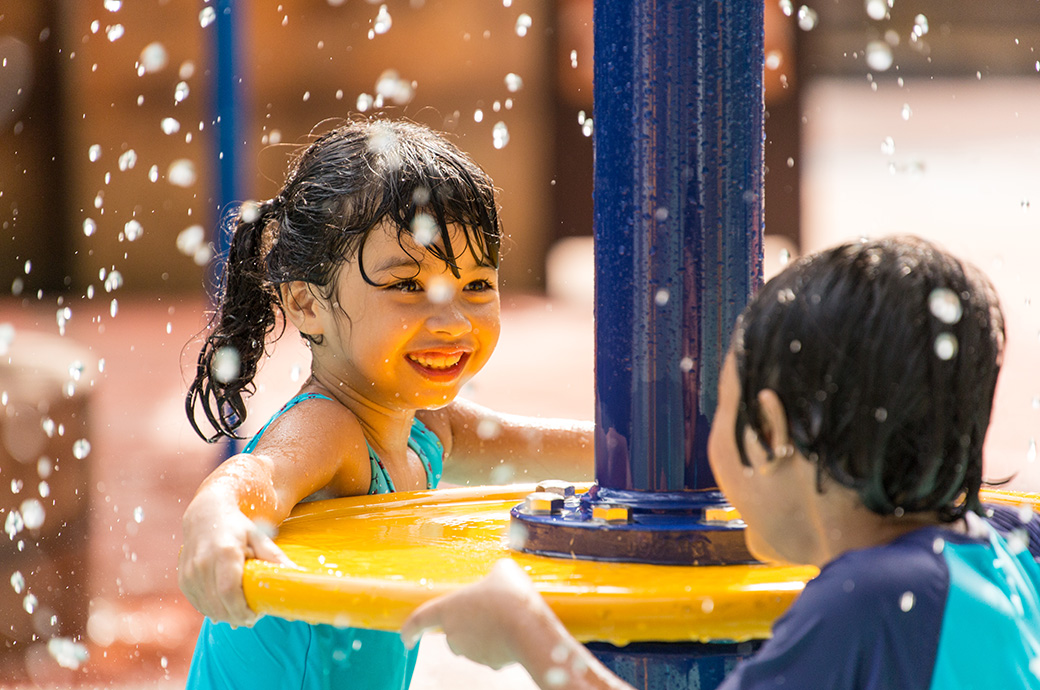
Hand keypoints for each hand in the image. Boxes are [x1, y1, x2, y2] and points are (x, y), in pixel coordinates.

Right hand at [178, 491, 293, 626]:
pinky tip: (226, 607)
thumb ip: (275, 557)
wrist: (205, 515)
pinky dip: (213, 610)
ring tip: (242, 611)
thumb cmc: (237, 527)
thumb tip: (297, 573)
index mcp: (224, 552)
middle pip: (219, 604)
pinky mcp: (183, 580)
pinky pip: (199, 605)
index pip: (229, 591)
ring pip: (208, 608)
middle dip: (237, 616)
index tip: (257, 614)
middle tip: (253, 616)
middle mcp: (203, 563)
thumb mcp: (259, 537)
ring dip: (226, 616)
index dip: (243, 609)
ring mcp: (190, 573)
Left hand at [401, 559, 548, 668]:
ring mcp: (472, 651)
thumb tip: (499, 575)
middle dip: (465, 622)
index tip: (405, 638)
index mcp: (448, 609)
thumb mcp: (502, 570)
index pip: (419, 620)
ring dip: (484, 631)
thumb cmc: (511, 596)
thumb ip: (493, 572)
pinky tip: (515, 631)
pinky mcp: (491, 662)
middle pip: (451, 630)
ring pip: (473, 642)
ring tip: (506, 616)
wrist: (531, 629)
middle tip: (485, 608)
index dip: (409, 629)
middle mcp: (454, 633)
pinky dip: (500, 644)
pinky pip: (492, 652)